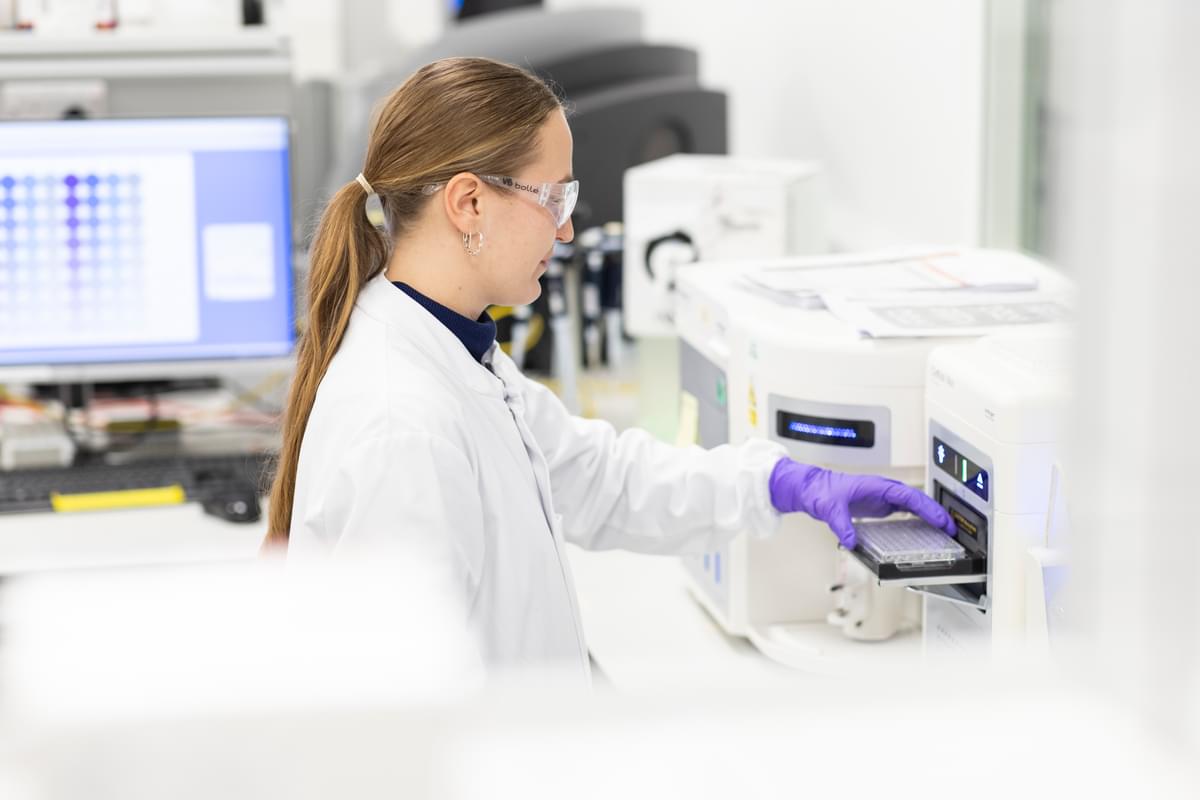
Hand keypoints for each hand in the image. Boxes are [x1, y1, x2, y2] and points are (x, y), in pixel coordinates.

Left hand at [768, 458, 955, 548]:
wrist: (811, 488)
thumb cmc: (821, 490)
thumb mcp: (829, 508)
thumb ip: (840, 525)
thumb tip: (851, 540)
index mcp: (877, 486)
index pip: (909, 496)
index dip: (928, 509)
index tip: (942, 520)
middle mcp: (883, 490)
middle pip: (917, 500)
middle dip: (936, 513)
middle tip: (952, 530)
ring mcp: (882, 498)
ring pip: (913, 505)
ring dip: (930, 516)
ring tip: (945, 532)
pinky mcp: (879, 506)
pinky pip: (904, 511)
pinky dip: (918, 519)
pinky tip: (924, 530)